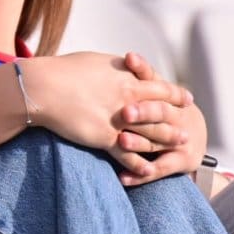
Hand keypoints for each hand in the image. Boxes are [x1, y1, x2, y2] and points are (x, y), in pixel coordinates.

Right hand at [19, 52, 193, 170]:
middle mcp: (128, 98)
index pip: (160, 87)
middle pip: (162, 112)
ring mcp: (119, 120)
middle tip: (189, 129)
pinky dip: (140, 166)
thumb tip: (123, 66)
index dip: (175, 94)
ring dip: (167, 142)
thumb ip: (114, 68)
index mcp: (127, 78)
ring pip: (151, 134)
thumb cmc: (63, 70)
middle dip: (177, 121)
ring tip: (181, 147)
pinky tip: (148, 172)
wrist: (44, 87)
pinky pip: (129, 155)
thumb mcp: (95, 61)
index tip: (186, 98)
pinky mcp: (106, 138)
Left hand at [112, 51, 207, 186]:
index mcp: (171, 97)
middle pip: (161, 113)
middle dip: (144, 112)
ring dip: (139, 143)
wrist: (194, 138)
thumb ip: (142, 78)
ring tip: (121, 141)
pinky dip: (140, 175)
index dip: (143, 69)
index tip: (128, 58)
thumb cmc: (163, 110)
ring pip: (158, 142)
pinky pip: (159, 170)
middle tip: (125, 112)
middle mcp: (179, 118)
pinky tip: (122, 178)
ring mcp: (182, 141)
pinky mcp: (181, 163)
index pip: (156, 80)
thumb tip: (125, 55)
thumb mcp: (157, 93)